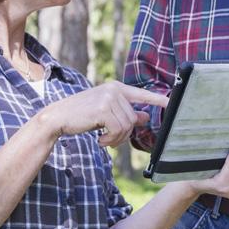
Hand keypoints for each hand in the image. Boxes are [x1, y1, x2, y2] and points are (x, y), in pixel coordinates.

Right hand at [42, 81, 168, 147]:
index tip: (171, 102)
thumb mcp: (105, 113)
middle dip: (123, 134)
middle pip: (133, 119)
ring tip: (103, 139)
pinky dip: (111, 140)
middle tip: (109, 139)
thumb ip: (125, 113)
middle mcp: (115, 90)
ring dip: (116, 139)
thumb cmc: (81, 116)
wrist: (57, 117)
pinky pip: (118, 130)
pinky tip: (99, 139)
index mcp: (116, 88)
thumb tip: (145, 117)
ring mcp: (109, 98)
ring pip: (127, 126)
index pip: (142, 94)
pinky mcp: (103, 108)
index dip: (158, 100)